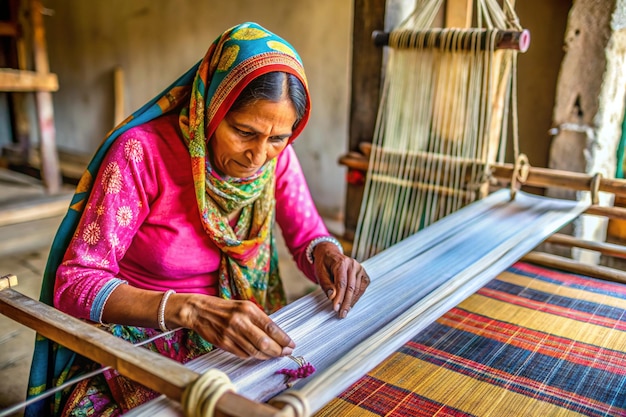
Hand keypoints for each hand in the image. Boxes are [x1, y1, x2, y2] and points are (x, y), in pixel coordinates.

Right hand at [178, 295, 294, 359]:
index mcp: (248, 309)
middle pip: (265, 342)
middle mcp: (240, 321)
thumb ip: (259, 319)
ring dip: (267, 355)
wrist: (200, 311)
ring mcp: (231, 333)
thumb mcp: (244, 307)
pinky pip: (243, 354)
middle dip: (278, 350)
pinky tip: (259, 354)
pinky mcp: (223, 343)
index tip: (291, 344)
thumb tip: (277, 335)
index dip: (283, 338)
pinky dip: (253, 356)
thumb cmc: (226, 309)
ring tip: (274, 355)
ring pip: (255, 351)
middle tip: (286, 353)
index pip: (271, 327)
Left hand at [313, 242, 369, 318]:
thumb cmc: (324, 264)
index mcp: (341, 262)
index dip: (339, 297)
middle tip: (341, 314)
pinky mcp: (363, 273)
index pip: (341, 283)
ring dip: (351, 302)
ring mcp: (360, 268)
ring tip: (345, 311)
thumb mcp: (320, 273)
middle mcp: (353, 264)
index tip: (336, 309)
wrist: (329, 254)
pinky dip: (357, 297)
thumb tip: (332, 297)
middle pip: (351, 287)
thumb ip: (326, 285)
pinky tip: (351, 304)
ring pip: (357, 289)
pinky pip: (362, 288)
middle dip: (346, 303)